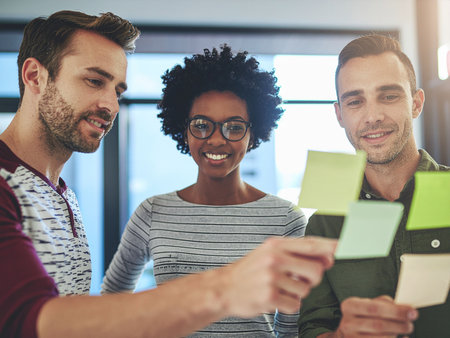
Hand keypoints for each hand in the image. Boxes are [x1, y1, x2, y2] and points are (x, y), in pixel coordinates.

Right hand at [221, 236, 336, 316]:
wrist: (224, 287)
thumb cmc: (251, 270)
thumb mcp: (270, 253)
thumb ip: (297, 253)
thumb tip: (328, 258)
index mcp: (276, 244)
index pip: (311, 244)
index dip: (331, 247)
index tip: (346, 247)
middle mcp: (274, 258)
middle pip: (316, 270)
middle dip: (313, 279)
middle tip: (299, 279)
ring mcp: (271, 277)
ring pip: (306, 290)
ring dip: (297, 293)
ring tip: (280, 288)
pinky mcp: (269, 296)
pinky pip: (295, 305)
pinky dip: (289, 305)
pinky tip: (275, 299)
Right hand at [335, 295, 417, 336]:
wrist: (349, 333)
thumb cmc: (362, 316)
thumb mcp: (368, 304)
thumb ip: (385, 304)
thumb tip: (405, 309)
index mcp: (349, 306)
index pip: (374, 308)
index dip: (395, 311)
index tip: (412, 312)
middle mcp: (347, 323)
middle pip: (378, 325)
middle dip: (398, 325)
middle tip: (410, 324)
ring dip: (396, 335)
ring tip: (405, 330)